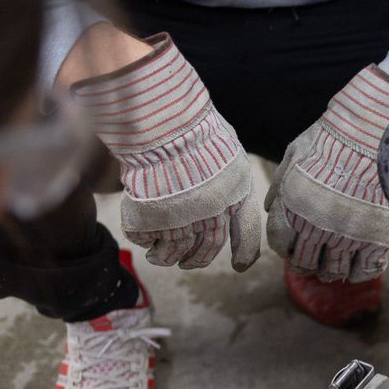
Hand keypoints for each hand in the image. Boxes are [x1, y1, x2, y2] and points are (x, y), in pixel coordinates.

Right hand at [74, 34, 259, 270]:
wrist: (164, 122)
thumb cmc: (196, 126)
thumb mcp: (229, 147)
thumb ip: (230, 173)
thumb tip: (231, 187)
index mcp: (237, 197)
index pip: (247, 234)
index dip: (245, 253)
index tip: (239, 266)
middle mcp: (214, 215)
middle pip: (208, 248)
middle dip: (197, 259)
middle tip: (186, 263)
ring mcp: (183, 220)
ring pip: (175, 250)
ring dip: (166, 257)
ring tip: (158, 256)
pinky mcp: (152, 219)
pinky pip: (145, 237)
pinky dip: (143, 240)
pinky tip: (142, 237)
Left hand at [265, 66, 388, 282]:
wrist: (372, 133)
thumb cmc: (332, 139)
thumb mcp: (295, 156)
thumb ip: (280, 186)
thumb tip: (268, 207)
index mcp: (292, 209)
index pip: (280, 245)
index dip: (284, 249)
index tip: (292, 248)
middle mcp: (316, 228)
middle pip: (304, 264)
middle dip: (305, 264)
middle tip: (313, 261)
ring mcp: (347, 237)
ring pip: (334, 272)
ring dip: (332, 271)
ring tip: (336, 265)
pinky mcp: (376, 240)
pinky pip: (365, 271)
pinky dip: (360, 272)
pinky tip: (359, 264)